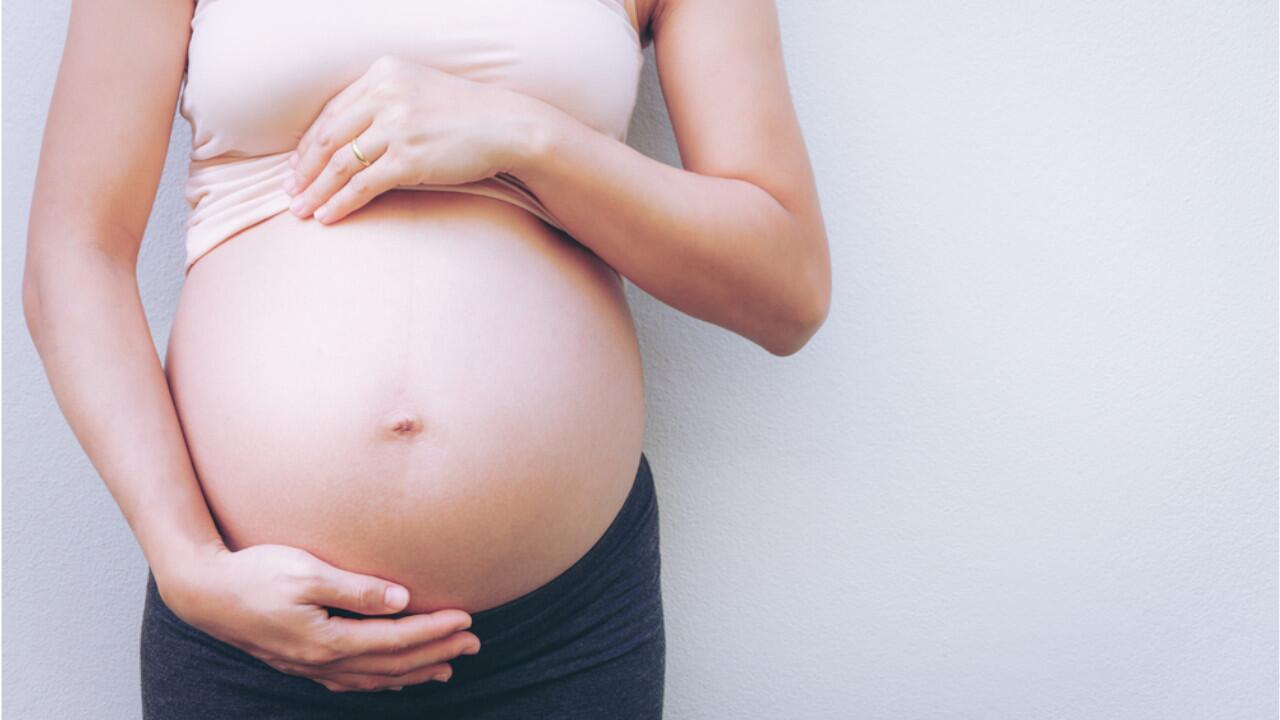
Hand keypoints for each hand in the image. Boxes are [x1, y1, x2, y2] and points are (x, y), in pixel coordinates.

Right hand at [156, 542, 481, 692]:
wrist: (203, 592)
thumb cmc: (254, 573)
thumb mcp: (306, 572)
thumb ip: (356, 588)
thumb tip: (401, 599)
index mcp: (328, 639)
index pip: (396, 639)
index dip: (434, 631)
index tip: (467, 619)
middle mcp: (322, 661)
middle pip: (392, 663)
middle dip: (436, 653)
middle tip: (474, 644)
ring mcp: (310, 666)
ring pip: (375, 678)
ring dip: (414, 671)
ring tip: (447, 667)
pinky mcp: (300, 662)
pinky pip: (352, 681)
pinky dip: (381, 680)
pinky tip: (394, 677)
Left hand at [283, 53, 546, 223]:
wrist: (507, 126)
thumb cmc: (466, 114)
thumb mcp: (420, 91)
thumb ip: (384, 102)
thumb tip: (348, 137)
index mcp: (383, 74)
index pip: (332, 111)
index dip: (309, 143)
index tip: (296, 165)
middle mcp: (386, 95)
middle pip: (329, 137)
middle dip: (304, 170)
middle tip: (290, 192)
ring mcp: (397, 127)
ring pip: (340, 163)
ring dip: (317, 191)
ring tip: (303, 211)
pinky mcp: (408, 158)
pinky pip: (362, 184)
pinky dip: (341, 203)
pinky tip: (329, 216)